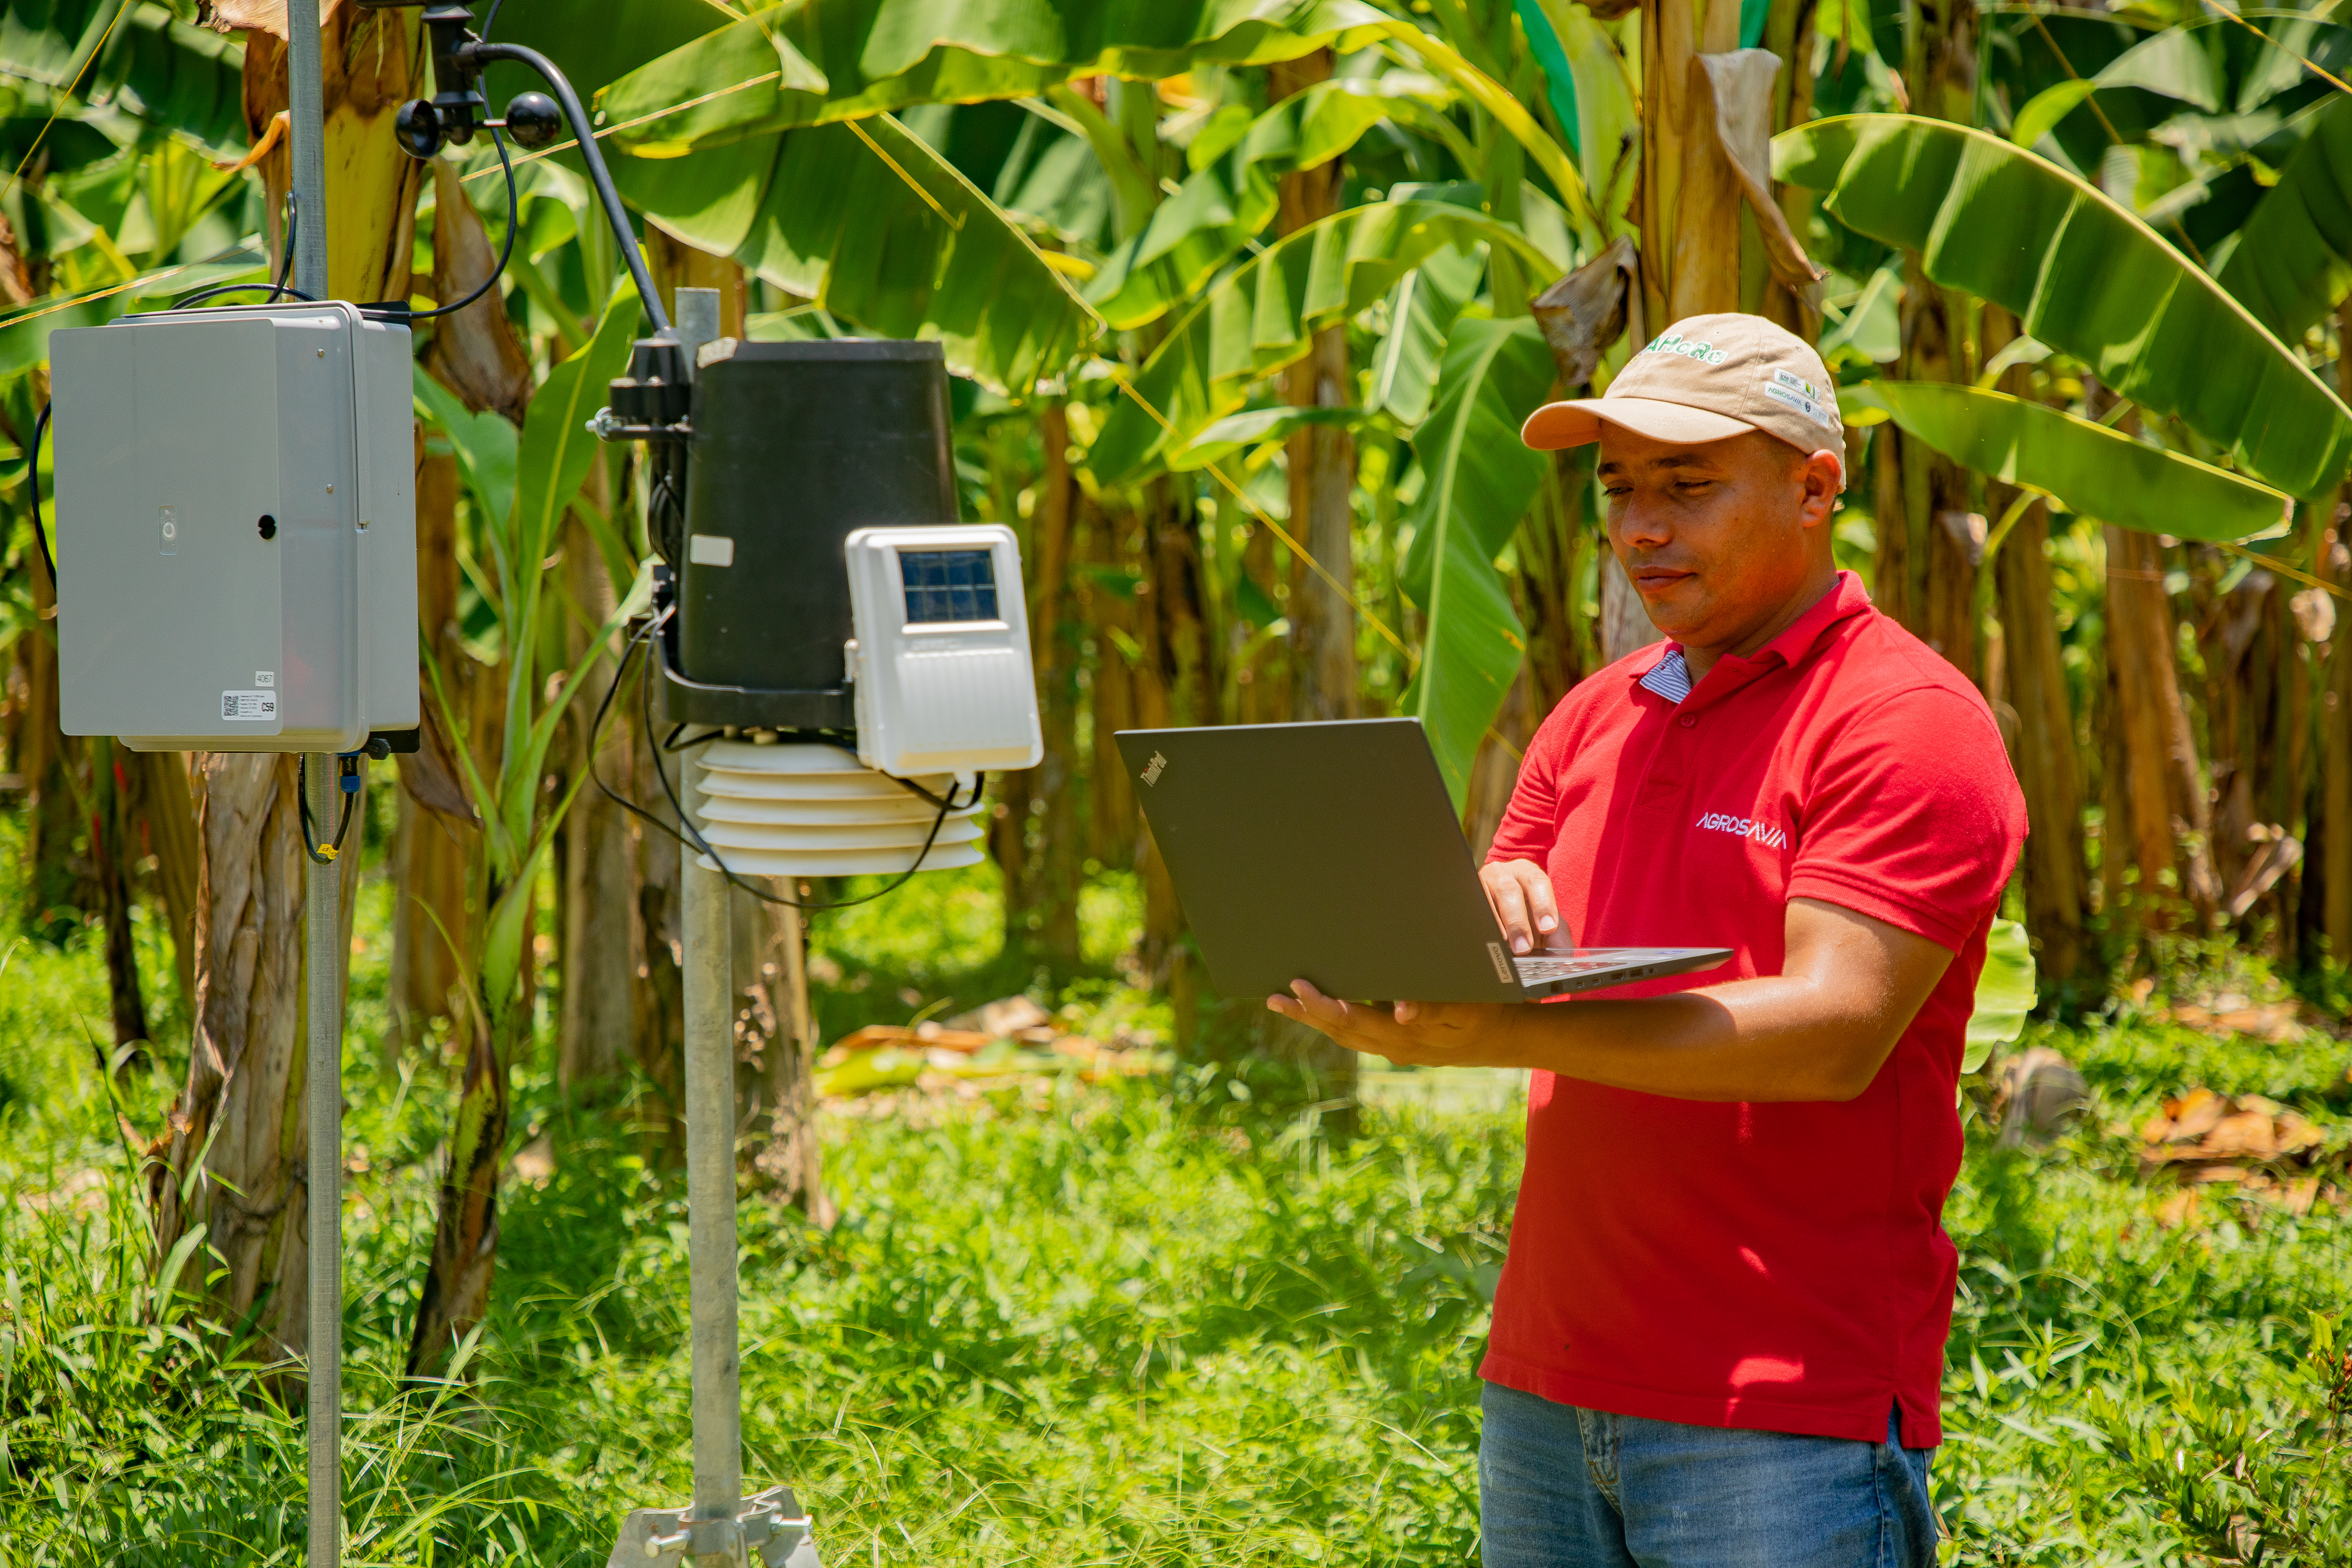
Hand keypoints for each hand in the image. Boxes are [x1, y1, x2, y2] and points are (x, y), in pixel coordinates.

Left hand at [1264, 980, 1512, 1066]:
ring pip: (1344, 1035)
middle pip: (1338, 1031)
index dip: (1322, 1005)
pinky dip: (1333, 1021)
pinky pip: (1357, 1034)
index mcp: (1404, 1036)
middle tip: (1272, 995)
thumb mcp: (1467, 1007)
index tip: (1298, 987)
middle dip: (1304, 1013)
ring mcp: (1394, 1049)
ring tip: (1282, 1002)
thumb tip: (1402, 1011)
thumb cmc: (1486, 1011)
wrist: (1505, 1038)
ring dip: (1313, 1019)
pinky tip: (1320, 1008)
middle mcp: (1392, 1048)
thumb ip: (1435, 1008)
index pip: (1352, 1021)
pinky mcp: (1397, 1044)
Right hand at [1480, 858, 1564, 954]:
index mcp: (1528, 872)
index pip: (1537, 882)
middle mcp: (1504, 873)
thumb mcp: (1545, 916)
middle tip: (1524, 947)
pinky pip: (1473, 910)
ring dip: (1498, 927)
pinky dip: (1482, 927)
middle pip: (1510, 891)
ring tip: (1507, 949)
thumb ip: (1558, 933)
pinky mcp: (1469, 895)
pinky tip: (1489, 940)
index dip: (1543, 904)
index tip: (1548, 928)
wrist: (1500, 897)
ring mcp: (1483, 883)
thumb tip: (1565, 952)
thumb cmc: (1526, 908)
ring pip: (1487, 900)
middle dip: (1518, 922)